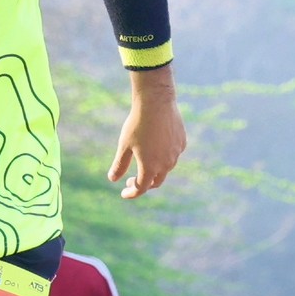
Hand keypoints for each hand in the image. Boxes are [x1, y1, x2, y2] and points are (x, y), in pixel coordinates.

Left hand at [110, 72, 185, 198]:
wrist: (156, 102)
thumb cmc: (137, 124)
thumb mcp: (124, 145)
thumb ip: (119, 165)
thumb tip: (113, 179)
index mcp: (150, 167)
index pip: (141, 188)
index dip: (131, 193)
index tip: (123, 192)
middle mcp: (166, 164)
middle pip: (155, 182)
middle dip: (144, 184)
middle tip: (132, 180)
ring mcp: (176, 154)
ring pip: (166, 169)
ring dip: (154, 170)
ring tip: (144, 162)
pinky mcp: (182, 143)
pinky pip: (173, 155)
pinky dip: (164, 157)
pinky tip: (156, 148)